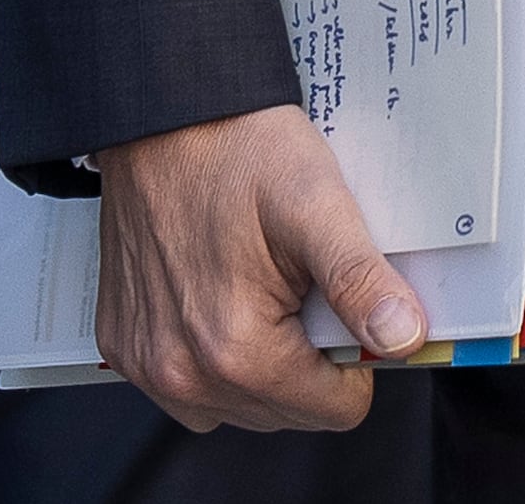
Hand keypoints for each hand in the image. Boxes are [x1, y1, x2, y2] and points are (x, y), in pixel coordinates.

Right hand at [96, 106, 423, 430]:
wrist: (158, 113)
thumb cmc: (235, 147)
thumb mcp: (316, 202)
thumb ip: (360, 279)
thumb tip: (404, 338)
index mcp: (237, 351)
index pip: (338, 410)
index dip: (352, 353)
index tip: (333, 296)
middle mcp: (182, 374)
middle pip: (289, 412)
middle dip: (304, 356)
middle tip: (293, 280)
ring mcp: (145, 364)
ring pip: (240, 405)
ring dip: (259, 363)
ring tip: (254, 285)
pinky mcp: (120, 347)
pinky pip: (190, 386)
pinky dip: (210, 355)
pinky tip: (214, 293)